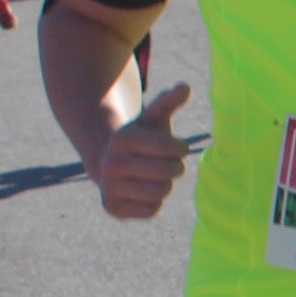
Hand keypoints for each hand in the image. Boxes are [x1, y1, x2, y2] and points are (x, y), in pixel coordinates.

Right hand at [95, 81, 192, 219]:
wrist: (110, 167)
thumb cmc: (141, 141)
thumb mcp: (152, 120)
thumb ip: (168, 103)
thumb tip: (185, 86)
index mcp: (123, 139)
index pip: (175, 148)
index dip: (180, 148)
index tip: (173, 147)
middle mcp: (111, 163)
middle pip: (171, 172)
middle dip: (174, 168)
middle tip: (161, 164)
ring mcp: (109, 187)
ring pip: (162, 192)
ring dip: (164, 186)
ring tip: (151, 178)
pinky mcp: (113, 209)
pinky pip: (152, 209)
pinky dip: (153, 202)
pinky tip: (140, 192)